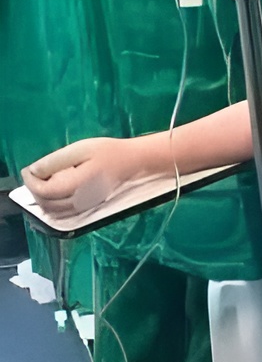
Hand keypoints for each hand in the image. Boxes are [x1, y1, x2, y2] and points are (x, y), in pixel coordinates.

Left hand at [22, 137, 164, 216]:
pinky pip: (62, 213)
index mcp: (76, 185)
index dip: (31, 181)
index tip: (28, 169)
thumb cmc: (109, 152)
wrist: (133, 162)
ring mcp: (83, 207)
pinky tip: (55, 190)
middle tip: (34, 173)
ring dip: (42, 198)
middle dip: (35, 190)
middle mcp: (78, 201)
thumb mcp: (81, 148)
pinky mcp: (87, 208)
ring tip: (43, 181)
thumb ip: (55, 161)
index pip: (44, 191)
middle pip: (46, 203)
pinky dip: (52, 204)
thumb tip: (34, 170)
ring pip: (52, 211)